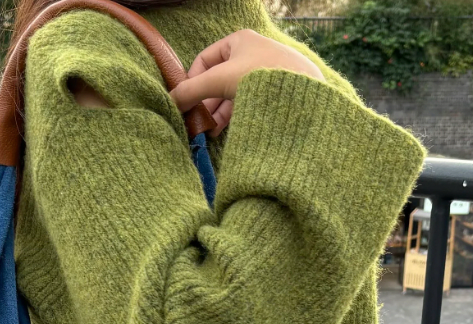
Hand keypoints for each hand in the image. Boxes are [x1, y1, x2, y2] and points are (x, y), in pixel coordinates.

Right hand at [170, 29, 323, 135]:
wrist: (303, 96)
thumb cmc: (262, 77)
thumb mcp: (219, 81)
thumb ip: (191, 91)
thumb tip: (169, 101)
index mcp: (238, 41)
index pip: (204, 60)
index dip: (192, 80)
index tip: (186, 102)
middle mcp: (251, 55)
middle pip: (217, 80)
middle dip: (205, 102)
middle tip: (196, 122)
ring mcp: (262, 75)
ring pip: (231, 95)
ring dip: (216, 114)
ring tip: (208, 132)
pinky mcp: (272, 95)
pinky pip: (245, 104)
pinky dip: (232, 117)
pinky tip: (222, 132)